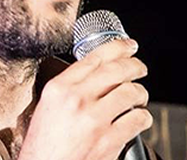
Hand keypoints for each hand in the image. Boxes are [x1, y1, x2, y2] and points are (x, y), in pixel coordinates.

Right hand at [18, 39, 152, 159]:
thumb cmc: (43, 141)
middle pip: (116, 70)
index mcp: (59, 87)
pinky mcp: (109, 141)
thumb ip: (69, 86)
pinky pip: (137, 119)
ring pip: (130, 92)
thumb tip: (95, 72)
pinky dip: (143, 116)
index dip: (116, 47)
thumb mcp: (48, 104)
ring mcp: (94, 120)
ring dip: (140, 92)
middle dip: (134, 65)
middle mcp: (76, 99)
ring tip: (139, 95)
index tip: (127, 45)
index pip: (93, 58)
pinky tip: (139, 116)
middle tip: (139, 66)